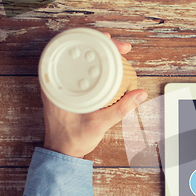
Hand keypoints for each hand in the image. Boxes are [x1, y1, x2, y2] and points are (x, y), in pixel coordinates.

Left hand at [42, 33, 147, 158]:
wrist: (62, 151)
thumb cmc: (73, 139)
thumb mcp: (100, 123)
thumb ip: (121, 109)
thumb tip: (140, 94)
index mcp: (58, 85)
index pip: (77, 53)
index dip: (98, 43)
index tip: (115, 43)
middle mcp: (56, 81)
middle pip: (79, 51)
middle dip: (102, 45)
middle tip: (122, 48)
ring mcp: (60, 84)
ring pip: (80, 59)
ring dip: (98, 54)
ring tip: (116, 52)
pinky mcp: (66, 89)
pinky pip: (80, 69)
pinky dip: (94, 65)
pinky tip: (105, 65)